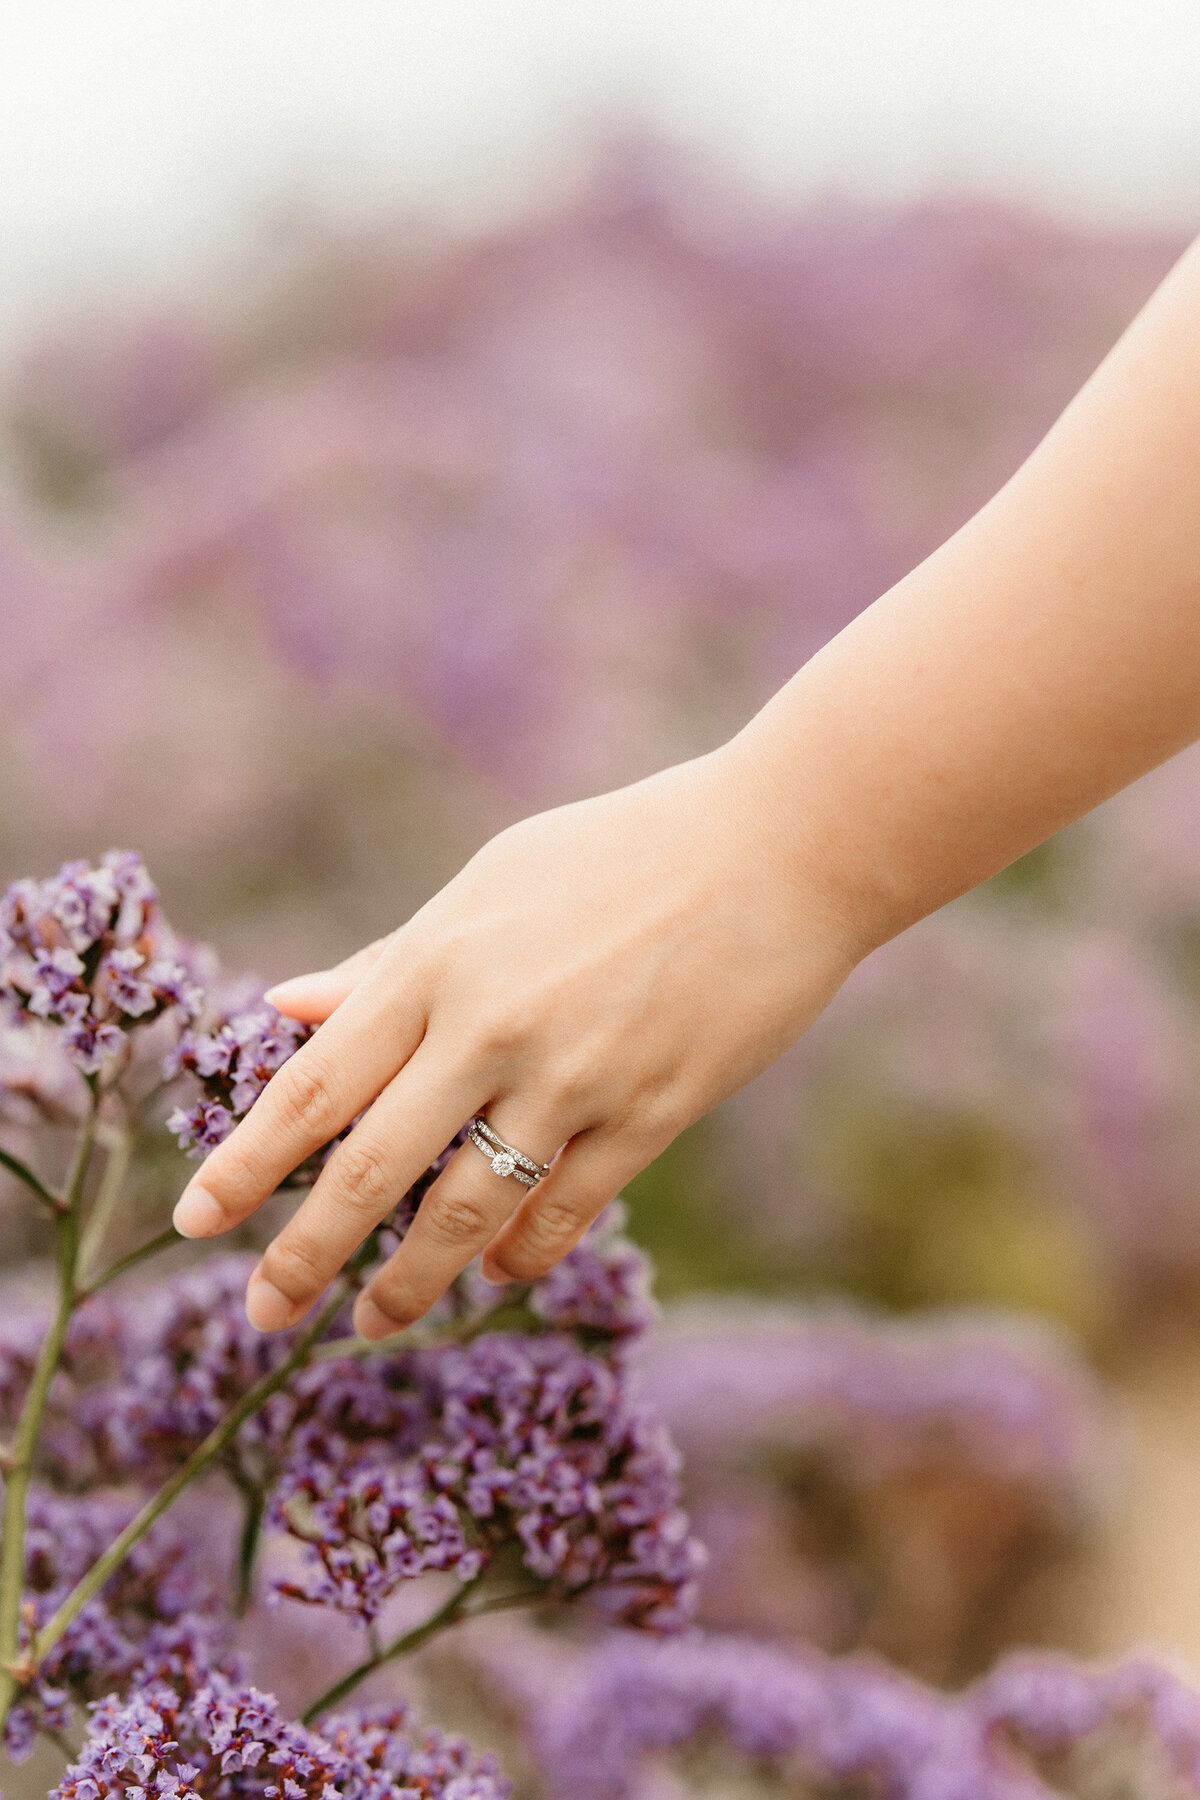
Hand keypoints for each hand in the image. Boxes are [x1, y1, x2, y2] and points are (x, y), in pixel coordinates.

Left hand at [171, 741, 860, 1337]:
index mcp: (438, 961)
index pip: (314, 1086)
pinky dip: (522, 1255)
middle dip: (303, 1257)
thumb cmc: (623, 854)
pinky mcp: (654, 1113)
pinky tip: (499, 1274)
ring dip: (410, 1284)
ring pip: (466, 1215)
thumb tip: (289, 1007)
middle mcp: (492, 1026)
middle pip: (370, 1171)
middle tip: (259, 1313)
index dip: (245, 1164)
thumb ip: (391, 961)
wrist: (781, 848)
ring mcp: (576, 1077)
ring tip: (372, 1324)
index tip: (196, 1223)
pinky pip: (566, 1213)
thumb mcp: (492, 882)